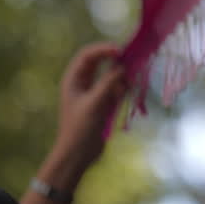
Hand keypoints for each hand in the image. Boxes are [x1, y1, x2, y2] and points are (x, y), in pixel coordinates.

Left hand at [52, 42, 126, 172]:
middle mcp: (82, 82)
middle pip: (99, 61)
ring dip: (119, 73)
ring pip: (108, 74)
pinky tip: (128, 90)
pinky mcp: (102, 102)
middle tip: (131, 58)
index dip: (103, 49)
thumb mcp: (94, 104)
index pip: (87, 55)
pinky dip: (121, 86)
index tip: (121, 50)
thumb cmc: (80, 128)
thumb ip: (108, 83)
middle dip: (114, 59)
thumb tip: (123, 67)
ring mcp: (93, 92)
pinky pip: (114, 87)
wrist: (77, 154)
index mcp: (73, 79)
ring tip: (130, 77)